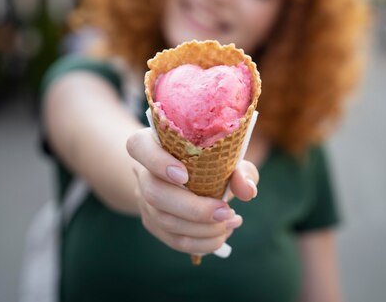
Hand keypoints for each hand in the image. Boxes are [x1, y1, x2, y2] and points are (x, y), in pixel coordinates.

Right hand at [127, 128, 258, 254]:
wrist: (189, 179)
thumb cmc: (209, 162)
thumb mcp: (228, 158)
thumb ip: (240, 170)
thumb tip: (247, 190)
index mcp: (153, 143)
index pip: (138, 147)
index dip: (157, 161)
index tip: (184, 175)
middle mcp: (143, 171)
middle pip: (153, 192)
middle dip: (193, 208)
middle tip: (225, 211)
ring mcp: (144, 199)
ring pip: (163, 220)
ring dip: (202, 228)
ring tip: (230, 222)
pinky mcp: (153, 222)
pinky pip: (173, 239)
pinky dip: (201, 242)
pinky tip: (221, 235)